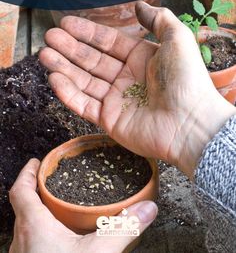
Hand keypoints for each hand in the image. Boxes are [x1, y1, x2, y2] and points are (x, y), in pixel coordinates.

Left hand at [9, 159, 157, 252]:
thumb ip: (122, 229)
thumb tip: (147, 209)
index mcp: (33, 227)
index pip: (21, 190)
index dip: (27, 173)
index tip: (36, 162)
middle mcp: (22, 240)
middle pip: (22, 206)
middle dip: (36, 190)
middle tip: (52, 181)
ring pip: (25, 226)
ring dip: (37, 212)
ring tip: (57, 207)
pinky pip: (30, 242)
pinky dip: (41, 233)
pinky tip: (60, 241)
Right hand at [39, 2, 235, 178]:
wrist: (191, 123)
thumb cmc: (186, 80)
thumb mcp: (177, 40)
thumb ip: (158, 19)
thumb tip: (140, 5)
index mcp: (140, 58)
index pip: (107, 42)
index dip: (87, 32)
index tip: (66, 23)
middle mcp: (126, 78)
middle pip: (91, 60)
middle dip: (69, 48)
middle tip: (49, 37)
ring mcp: (117, 100)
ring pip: (84, 81)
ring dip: (64, 68)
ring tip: (44, 55)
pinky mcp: (110, 120)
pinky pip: (84, 105)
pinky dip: (68, 93)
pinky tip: (55, 78)